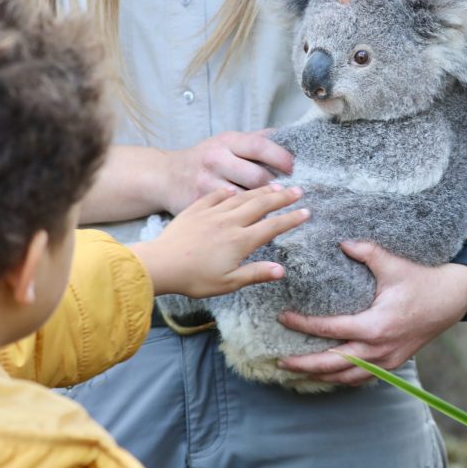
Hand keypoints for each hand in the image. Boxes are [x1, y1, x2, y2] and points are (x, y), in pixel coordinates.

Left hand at [130, 184, 308, 297]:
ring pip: (242, 197)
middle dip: (282, 197)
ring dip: (260, 190)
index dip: (291, 219)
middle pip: (261, 205)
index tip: (306, 211)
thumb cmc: (194, 279)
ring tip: (275, 184)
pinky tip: (233, 188)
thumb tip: (281, 270)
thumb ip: (255, 273)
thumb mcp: (228, 283)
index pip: (272, 227)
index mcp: (240, 241)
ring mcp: (212, 213)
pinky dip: (228, 191)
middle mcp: (230, 222)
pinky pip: (215, 196)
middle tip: (297, 190)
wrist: (160, 264)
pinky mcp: (195, 210)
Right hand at [161, 131, 294, 214]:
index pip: (259, 146)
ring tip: (280, 209)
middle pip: (256, 177)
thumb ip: (255, 140)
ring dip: (265, 206)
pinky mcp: (201, 204)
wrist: (166, 177)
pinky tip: (258, 220)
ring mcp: (208, 183)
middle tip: (292, 194)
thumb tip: (289, 136)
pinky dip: (247, 218)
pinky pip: (232, 214)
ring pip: (246, 199)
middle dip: (276, 187)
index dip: (280, 157)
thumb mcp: (227, 142)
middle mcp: (217, 160)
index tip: (294, 168)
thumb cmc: (206, 158)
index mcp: (227, 142)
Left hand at [276, 240, 466, 384]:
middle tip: (279, 361)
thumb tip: (341, 243)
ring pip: (346, 376)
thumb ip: (366, 252)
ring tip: (297, 371)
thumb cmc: (423, 280)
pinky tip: (326, 373)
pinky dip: (341, 378)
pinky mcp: (393, 363)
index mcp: (375, 325)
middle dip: (304, 364)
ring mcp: (387, 360)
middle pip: (332, 364)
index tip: (283, 317)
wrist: (453, 299)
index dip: (303, 324)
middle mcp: (378, 349)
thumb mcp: (393, 264)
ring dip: (320, 375)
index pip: (330, 329)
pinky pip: (361, 377)